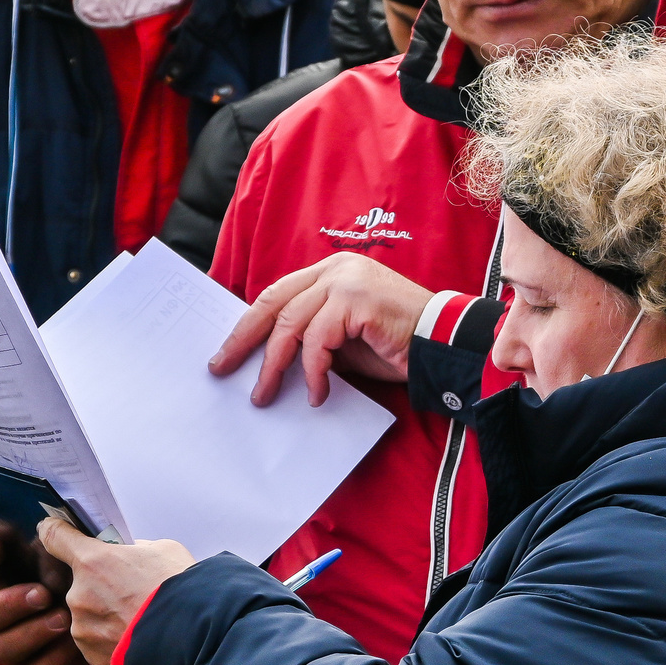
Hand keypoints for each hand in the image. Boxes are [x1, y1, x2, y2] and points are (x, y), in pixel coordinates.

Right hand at [0, 523, 86, 664]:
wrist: (108, 604)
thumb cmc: (73, 571)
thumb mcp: (60, 550)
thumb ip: (36, 539)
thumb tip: (0, 531)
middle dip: (8, 604)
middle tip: (43, 594)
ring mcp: (11, 648)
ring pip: (2, 650)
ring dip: (33, 633)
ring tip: (65, 619)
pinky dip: (56, 660)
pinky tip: (76, 644)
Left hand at [37, 519, 196, 664]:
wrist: (192, 640)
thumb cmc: (181, 592)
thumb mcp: (164, 552)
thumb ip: (135, 550)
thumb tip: (128, 556)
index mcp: (93, 561)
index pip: (54, 536)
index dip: (54, 530)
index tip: (54, 530)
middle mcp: (79, 594)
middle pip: (81, 583)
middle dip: (102, 586)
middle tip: (133, 593)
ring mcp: (83, 628)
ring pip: (89, 615)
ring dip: (107, 616)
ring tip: (140, 620)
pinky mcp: (91, 656)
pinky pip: (96, 642)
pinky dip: (112, 640)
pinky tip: (137, 638)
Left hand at [208, 254, 432, 405]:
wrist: (443, 344)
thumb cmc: (396, 345)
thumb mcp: (343, 340)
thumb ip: (310, 338)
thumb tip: (267, 360)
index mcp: (330, 271)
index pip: (277, 294)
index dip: (247, 325)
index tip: (226, 352)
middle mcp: (335, 269)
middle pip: (273, 303)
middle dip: (243, 340)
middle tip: (222, 369)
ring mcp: (346, 280)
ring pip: (291, 324)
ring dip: (275, 365)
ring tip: (266, 395)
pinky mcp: (357, 300)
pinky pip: (319, 340)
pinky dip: (313, 372)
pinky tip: (317, 394)